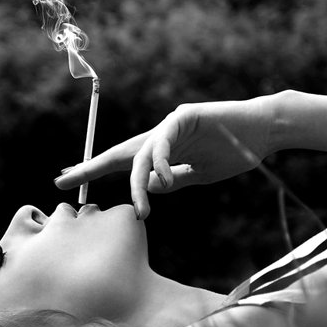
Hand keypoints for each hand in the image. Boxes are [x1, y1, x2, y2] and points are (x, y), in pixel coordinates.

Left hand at [54, 95, 277, 218]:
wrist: (264, 131)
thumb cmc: (235, 152)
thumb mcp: (199, 176)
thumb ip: (173, 181)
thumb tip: (147, 187)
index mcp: (164, 150)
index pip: (124, 162)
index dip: (97, 172)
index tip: (70, 183)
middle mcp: (161, 135)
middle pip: (119, 153)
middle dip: (91, 168)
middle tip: (62, 181)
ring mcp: (172, 125)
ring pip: (142, 154)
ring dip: (137, 184)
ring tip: (141, 210)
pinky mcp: (185, 116)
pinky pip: (164, 141)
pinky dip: (161, 162)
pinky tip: (162, 179)